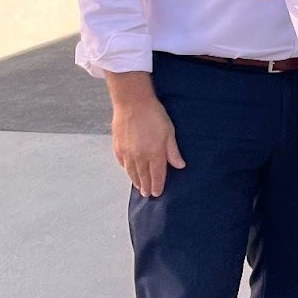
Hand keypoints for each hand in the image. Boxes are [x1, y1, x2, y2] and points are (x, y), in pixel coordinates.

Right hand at [105, 73, 184, 197]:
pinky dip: (126, 169)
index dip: (157, 186)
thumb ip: (173, 151)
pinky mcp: (118, 147)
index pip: (156, 175)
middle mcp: (139, 157)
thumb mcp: (169, 132)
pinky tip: (128, 171)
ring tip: (139, 187)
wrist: (132, 102)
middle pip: (143, 176)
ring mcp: (127, 153)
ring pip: (131, 172)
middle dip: (146, 186)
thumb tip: (180, 166)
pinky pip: (122, 163)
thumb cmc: (153, 114)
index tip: (157, 193)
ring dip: (135, 181)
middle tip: (147, 195)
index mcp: (154, 154)